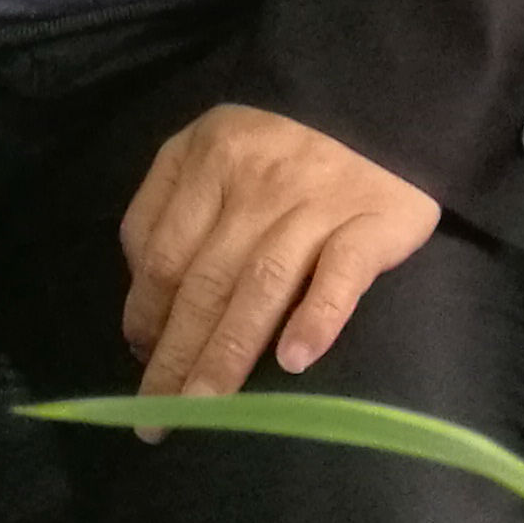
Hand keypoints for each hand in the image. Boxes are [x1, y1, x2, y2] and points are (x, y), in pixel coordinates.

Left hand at [116, 103, 439, 399]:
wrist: (382, 102)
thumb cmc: (281, 143)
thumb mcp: (208, 145)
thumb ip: (166, 204)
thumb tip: (142, 291)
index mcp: (210, 158)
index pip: (164, 254)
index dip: (145, 316)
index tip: (142, 362)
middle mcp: (258, 180)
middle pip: (206, 281)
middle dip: (176, 357)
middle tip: (157, 420)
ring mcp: (318, 201)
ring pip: (261, 286)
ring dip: (229, 354)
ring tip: (205, 413)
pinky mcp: (374, 220)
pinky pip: (342, 273)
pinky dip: (318, 316)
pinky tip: (296, 360)